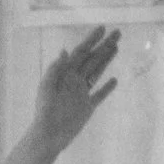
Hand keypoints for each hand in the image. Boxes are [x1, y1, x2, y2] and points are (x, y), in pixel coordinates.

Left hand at [31, 26, 119, 153]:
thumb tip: (64, 51)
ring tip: (116, 47)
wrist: (49, 134)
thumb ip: (55, 70)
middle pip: (92, 59)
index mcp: (65, 75)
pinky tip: (114, 80)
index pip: (80, 53)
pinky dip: (107, 88)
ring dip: (106, 60)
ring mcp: (82, 93)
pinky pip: (99, 95)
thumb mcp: (46, 88)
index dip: (91, 40)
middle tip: (118, 33)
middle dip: (104, 45)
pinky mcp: (87, 107)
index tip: (102, 28)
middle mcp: (74, 81)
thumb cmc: (45, 112)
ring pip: (97, 72)